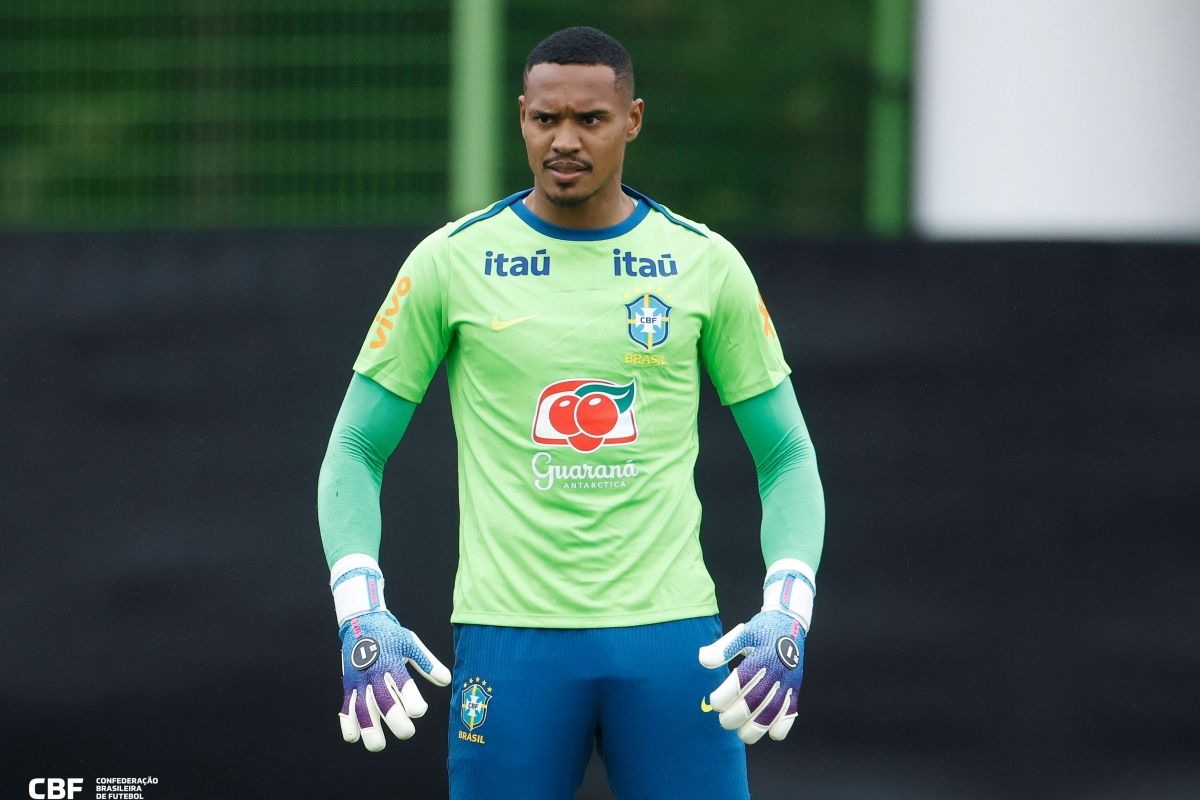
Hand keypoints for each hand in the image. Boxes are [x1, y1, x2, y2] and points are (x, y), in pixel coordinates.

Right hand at [338, 609, 450, 750]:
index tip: (419, 711)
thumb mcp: (411, 643)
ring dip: (368, 729)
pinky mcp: (349, 685)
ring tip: (378, 745)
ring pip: (361, 708)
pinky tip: (354, 738)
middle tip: (407, 732)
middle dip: (394, 720)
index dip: (410, 699)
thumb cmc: (391, 636)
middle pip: (382, 701)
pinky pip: (345, 706)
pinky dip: (347, 723)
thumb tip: (446, 681)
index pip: (402, 683)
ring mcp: (359, 680)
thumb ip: (427, 663)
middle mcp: (374, 673)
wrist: (361, 622)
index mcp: (392, 662)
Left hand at [698, 561, 813, 743]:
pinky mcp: (796, 688)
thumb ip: (723, 648)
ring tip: (742, 735)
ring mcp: (788, 682)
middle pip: (756, 701)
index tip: (713, 702)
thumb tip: (703, 660)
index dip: (725, 696)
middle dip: (736, 716)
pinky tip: (770, 733)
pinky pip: (791, 712)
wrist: (790, 623)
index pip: (740, 682)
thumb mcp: (742, 632)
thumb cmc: (762, 629)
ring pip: (773, 712)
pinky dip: (783, 726)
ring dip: (757, 728)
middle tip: (723, 721)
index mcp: (761, 656)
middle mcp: (776, 671)